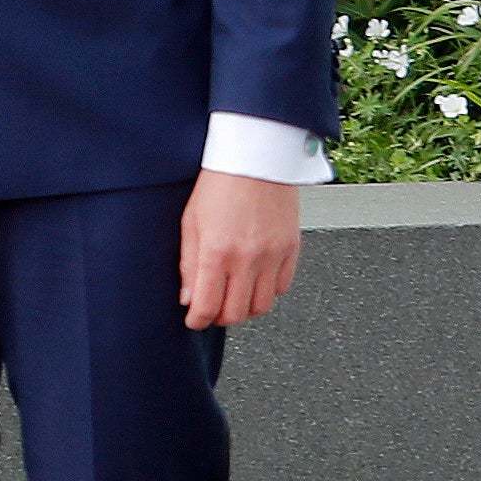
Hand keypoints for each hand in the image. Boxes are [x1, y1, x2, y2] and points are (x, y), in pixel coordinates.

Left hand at [179, 169, 299, 329]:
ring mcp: (274, 255)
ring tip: (232, 296)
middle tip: (211, 310)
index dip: (198, 321)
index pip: (208, 306)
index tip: (193, 320)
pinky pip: (282, 287)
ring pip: (263, 306)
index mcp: (217, 252)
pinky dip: (267, 292)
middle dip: (220, 317)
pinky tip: (253, 281)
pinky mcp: (292, 249)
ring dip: (245, 308)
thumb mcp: (190, 223)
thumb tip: (188, 298)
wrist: (256, 159)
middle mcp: (248, 258)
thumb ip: (188, 265)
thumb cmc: (219, 185)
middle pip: (237, 313)